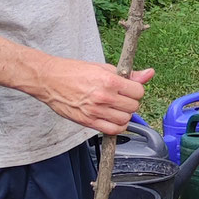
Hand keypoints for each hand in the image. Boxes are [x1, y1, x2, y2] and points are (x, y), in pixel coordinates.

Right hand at [37, 59, 153, 133]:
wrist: (49, 79)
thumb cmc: (73, 71)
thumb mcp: (102, 67)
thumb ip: (128, 74)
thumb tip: (149, 73)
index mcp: (109, 81)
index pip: (138, 91)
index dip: (135, 90)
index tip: (129, 89)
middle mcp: (104, 97)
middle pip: (133, 106)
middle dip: (130, 102)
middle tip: (121, 98)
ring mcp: (96, 111)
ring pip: (125, 120)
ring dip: (124, 115)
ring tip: (115, 108)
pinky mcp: (88, 122)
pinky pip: (112, 130)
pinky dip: (117, 126)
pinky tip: (112, 118)